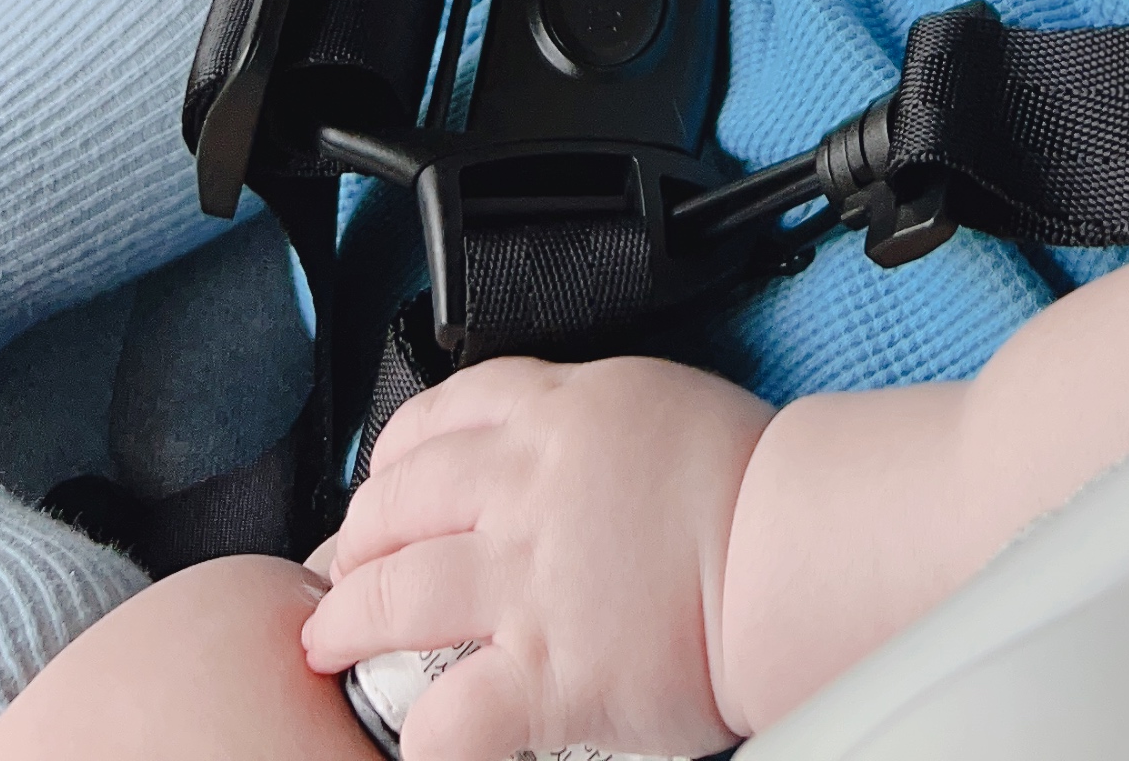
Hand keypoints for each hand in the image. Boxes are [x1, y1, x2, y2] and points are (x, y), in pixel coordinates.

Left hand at [301, 356, 768, 760]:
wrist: (795, 548)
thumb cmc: (742, 480)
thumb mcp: (643, 401)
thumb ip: (573, 425)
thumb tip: (532, 454)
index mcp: (554, 413)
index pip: (433, 418)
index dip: (388, 462)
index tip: (380, 491)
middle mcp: (526, 487)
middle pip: (394, 505)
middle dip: (353, 545)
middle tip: (344, 575)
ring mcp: (530, 580)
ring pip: (391, 597)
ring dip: (348, 626)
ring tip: (333, 646)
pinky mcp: (550, 669)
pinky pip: (452, 714)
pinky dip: (423, 738)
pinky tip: (421, 740)